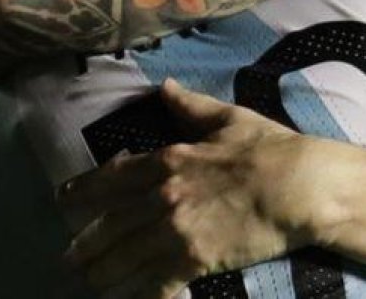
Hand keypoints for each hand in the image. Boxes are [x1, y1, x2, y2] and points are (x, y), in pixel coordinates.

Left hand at [59, 80, 317, 297]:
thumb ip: (191, 107)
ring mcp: (176, 230)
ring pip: (125, 257)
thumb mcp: (228, 118)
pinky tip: (128, 298)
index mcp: (169, 159)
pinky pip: (157, 283)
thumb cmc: (270, 148)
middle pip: (111, 224)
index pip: (112, 178)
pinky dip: (141, 292)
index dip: (83, 191)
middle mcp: (163, 195)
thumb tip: (166, 87)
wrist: (302, 186)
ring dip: (103, 272)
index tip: (63, 200)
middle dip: (86, 244)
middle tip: (70, 258)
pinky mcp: (196, 260)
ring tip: (91, 282)